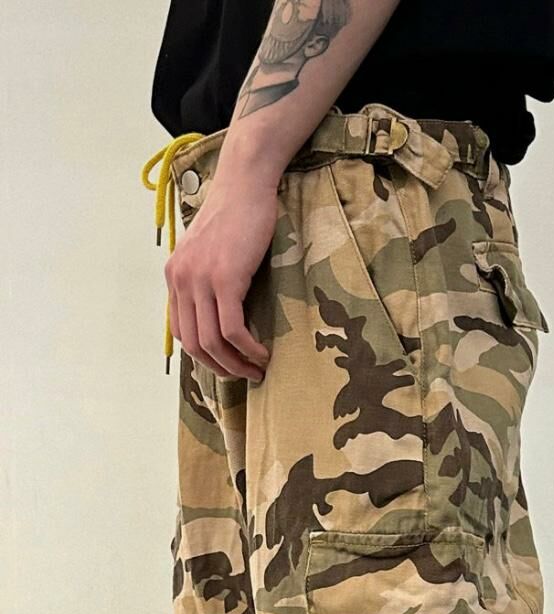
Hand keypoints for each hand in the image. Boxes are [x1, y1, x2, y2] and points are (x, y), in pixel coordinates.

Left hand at [165, 166, 276, 381]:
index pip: (181, 331)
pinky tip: (262, 353)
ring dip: (236, 364)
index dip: (204, 357)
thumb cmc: (236, 213)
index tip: (228, 365)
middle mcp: (181, 279)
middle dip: (221, 368)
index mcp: (175, 275)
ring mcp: (200, 279)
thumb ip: (206, 278)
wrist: (245, 183)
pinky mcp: (225, 279)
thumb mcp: (211, 250)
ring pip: (212, 341)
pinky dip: (248, 348)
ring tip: (257, 370)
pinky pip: (232, 329)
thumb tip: (220, 310)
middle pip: (194, 344)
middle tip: (245, 376)